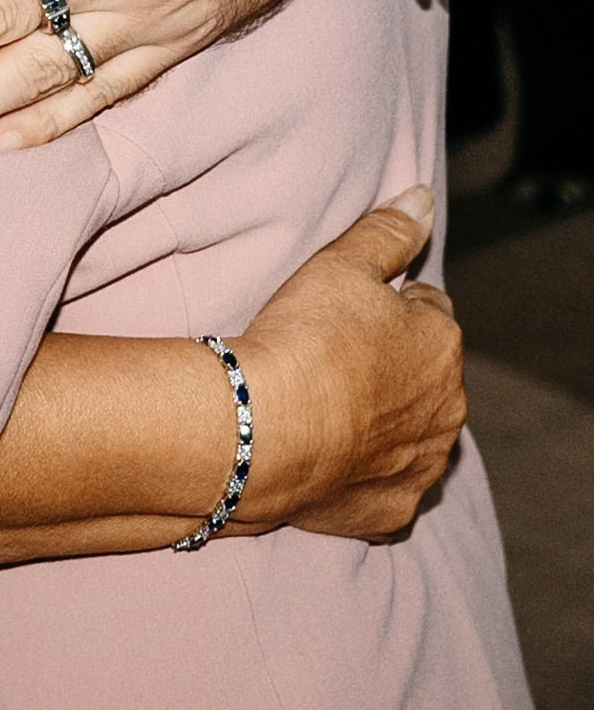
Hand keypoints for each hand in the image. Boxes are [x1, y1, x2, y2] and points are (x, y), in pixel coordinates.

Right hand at [233, 190, 461, 539]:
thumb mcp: (340, 265)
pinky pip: (387, 490)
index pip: (427, 311)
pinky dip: (365, 477)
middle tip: (330, 359)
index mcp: (442, 345)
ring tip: (326, 409)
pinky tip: (330, 462)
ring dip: (382, 423)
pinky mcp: (389, 510)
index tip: (346, 313)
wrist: (261, 430)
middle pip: (424, 376)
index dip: (386, 306)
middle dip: (391, 367)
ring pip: (411, 435)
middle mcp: (447, 409)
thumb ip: (387, 231)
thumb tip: (423, 199)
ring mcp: (421, 465)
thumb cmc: (303, 341)